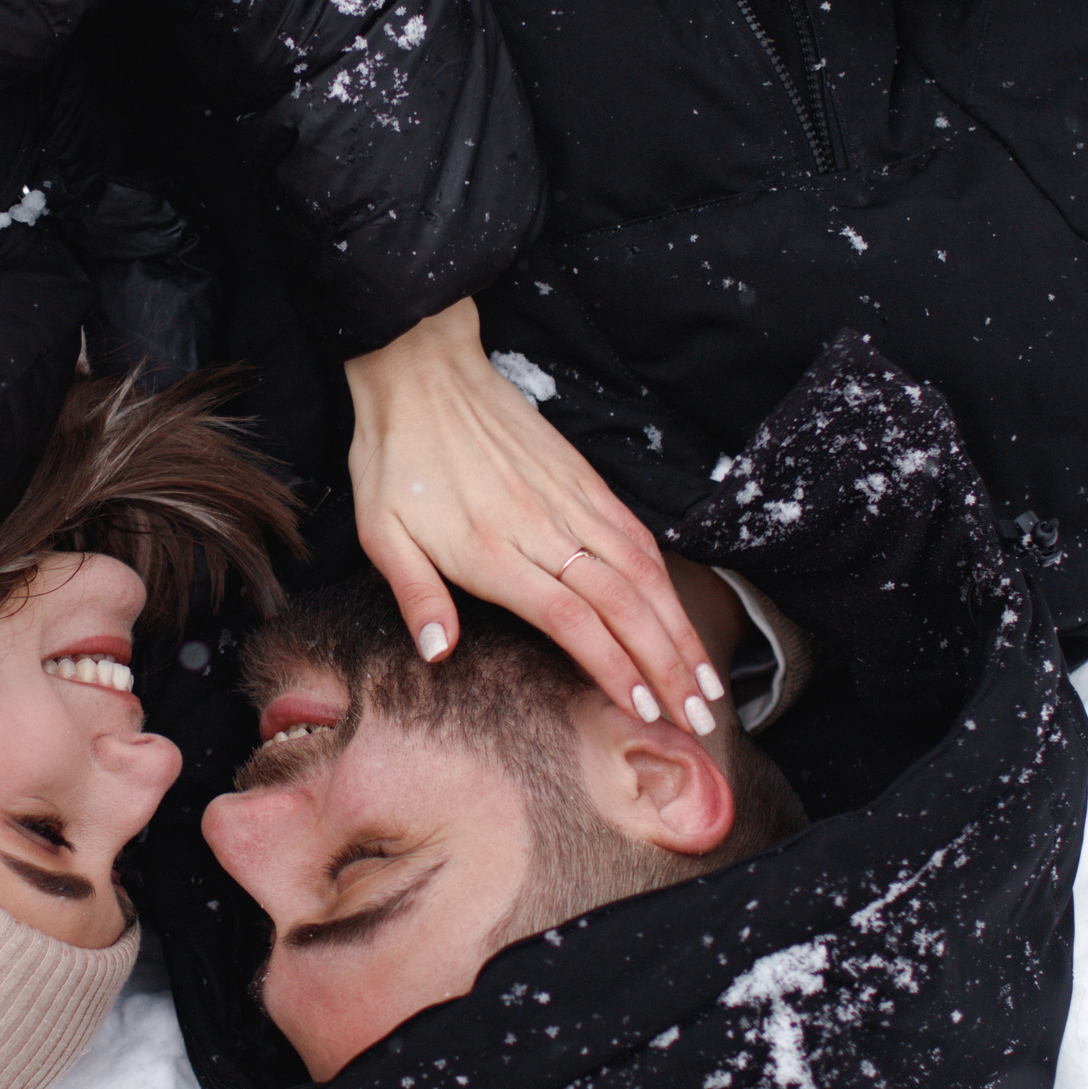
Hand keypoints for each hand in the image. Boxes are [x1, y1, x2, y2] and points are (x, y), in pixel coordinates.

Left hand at [344, 298, 725, 732]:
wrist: (421, 371)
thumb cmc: (396, 459)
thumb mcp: (380, 532)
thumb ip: (415, 594)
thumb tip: (438, 653)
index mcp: (494, 552)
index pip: (572, 621)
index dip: (614, 667)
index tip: (645, 709)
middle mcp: (544, 530)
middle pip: (624, 606)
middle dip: (668, 666)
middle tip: (700, 718)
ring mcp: (570, 502)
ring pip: (643, 574)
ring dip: (679, 630)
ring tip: (707, 680)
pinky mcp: (583, 479)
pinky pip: (636, 535)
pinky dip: (667, 579)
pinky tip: (681, 612)